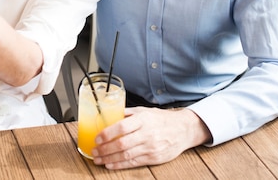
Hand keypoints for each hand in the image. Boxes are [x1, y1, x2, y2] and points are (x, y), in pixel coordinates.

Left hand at [91, 107, 210, 168]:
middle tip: (94, 151)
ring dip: (109, 159)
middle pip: (122, 144)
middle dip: (105, 149)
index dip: (107, 134)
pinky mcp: (154, 158)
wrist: (183, 130)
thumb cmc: (161, 119)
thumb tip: (107, 115)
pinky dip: (120, 165)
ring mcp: (151, 147)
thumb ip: (126, 114)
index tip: (97, 138)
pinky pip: (134, 163)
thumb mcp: (144, 111)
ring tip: (98, 159)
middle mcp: (147, 134)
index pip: (122, 127)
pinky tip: (110, 165)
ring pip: (126, 155)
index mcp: (143, 119)